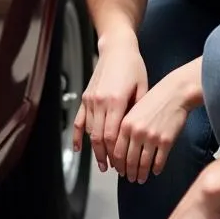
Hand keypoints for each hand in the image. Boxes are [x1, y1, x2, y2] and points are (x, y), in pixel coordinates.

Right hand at [74, 36, 147, 172]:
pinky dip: (77, 136)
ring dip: (95, 150)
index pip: (111, 136)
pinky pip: (79, 121)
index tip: (121, 165)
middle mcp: (99, 102)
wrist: (116, 48)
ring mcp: (90, 100)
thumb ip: (137, 110)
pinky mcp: (86, 97)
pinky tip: (79, 149)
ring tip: (103, 164)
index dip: (115, 153)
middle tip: (113, 170)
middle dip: (105, 156)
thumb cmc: (133, 67)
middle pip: (99, 137)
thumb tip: (136, 133)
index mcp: (115, 101)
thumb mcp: (142, 88)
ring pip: (89, 132)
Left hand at [113, 60, 200, 182]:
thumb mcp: (133, 110)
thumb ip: (125, 128)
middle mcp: (136, 133)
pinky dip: (156, 169)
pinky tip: (155, 171)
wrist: (175, 93)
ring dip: (141, 174)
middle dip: (129, 172)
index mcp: (125, 125)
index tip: (119, 170)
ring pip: (143, 164)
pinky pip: (159, 161)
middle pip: (129, 161)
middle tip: (129, 178)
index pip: (117, 152)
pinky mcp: (166, 141)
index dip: (117, 165)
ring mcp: (152, 138)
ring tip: (141, 178)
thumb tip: (120, 149)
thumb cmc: (154, 100)